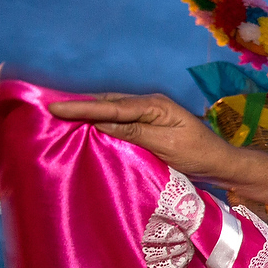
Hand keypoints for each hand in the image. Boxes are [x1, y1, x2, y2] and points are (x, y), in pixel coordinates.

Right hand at [48, 93, 237, 180]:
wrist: (220, 164)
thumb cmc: (199, 154)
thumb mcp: (166, 145)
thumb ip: (134, 132)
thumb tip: (100, 121)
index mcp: (155, 105)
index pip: (113, 106)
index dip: (83, 107)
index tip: (55, 107)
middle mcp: (149, 105)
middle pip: (108, 102)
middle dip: (79, 104)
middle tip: (47, 107)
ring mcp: (148, 114)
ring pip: (111, 109)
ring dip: (87, 111)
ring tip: (58, 113)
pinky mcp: (147, 126)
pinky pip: (118, 120)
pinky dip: (100, 121)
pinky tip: (84, 126)